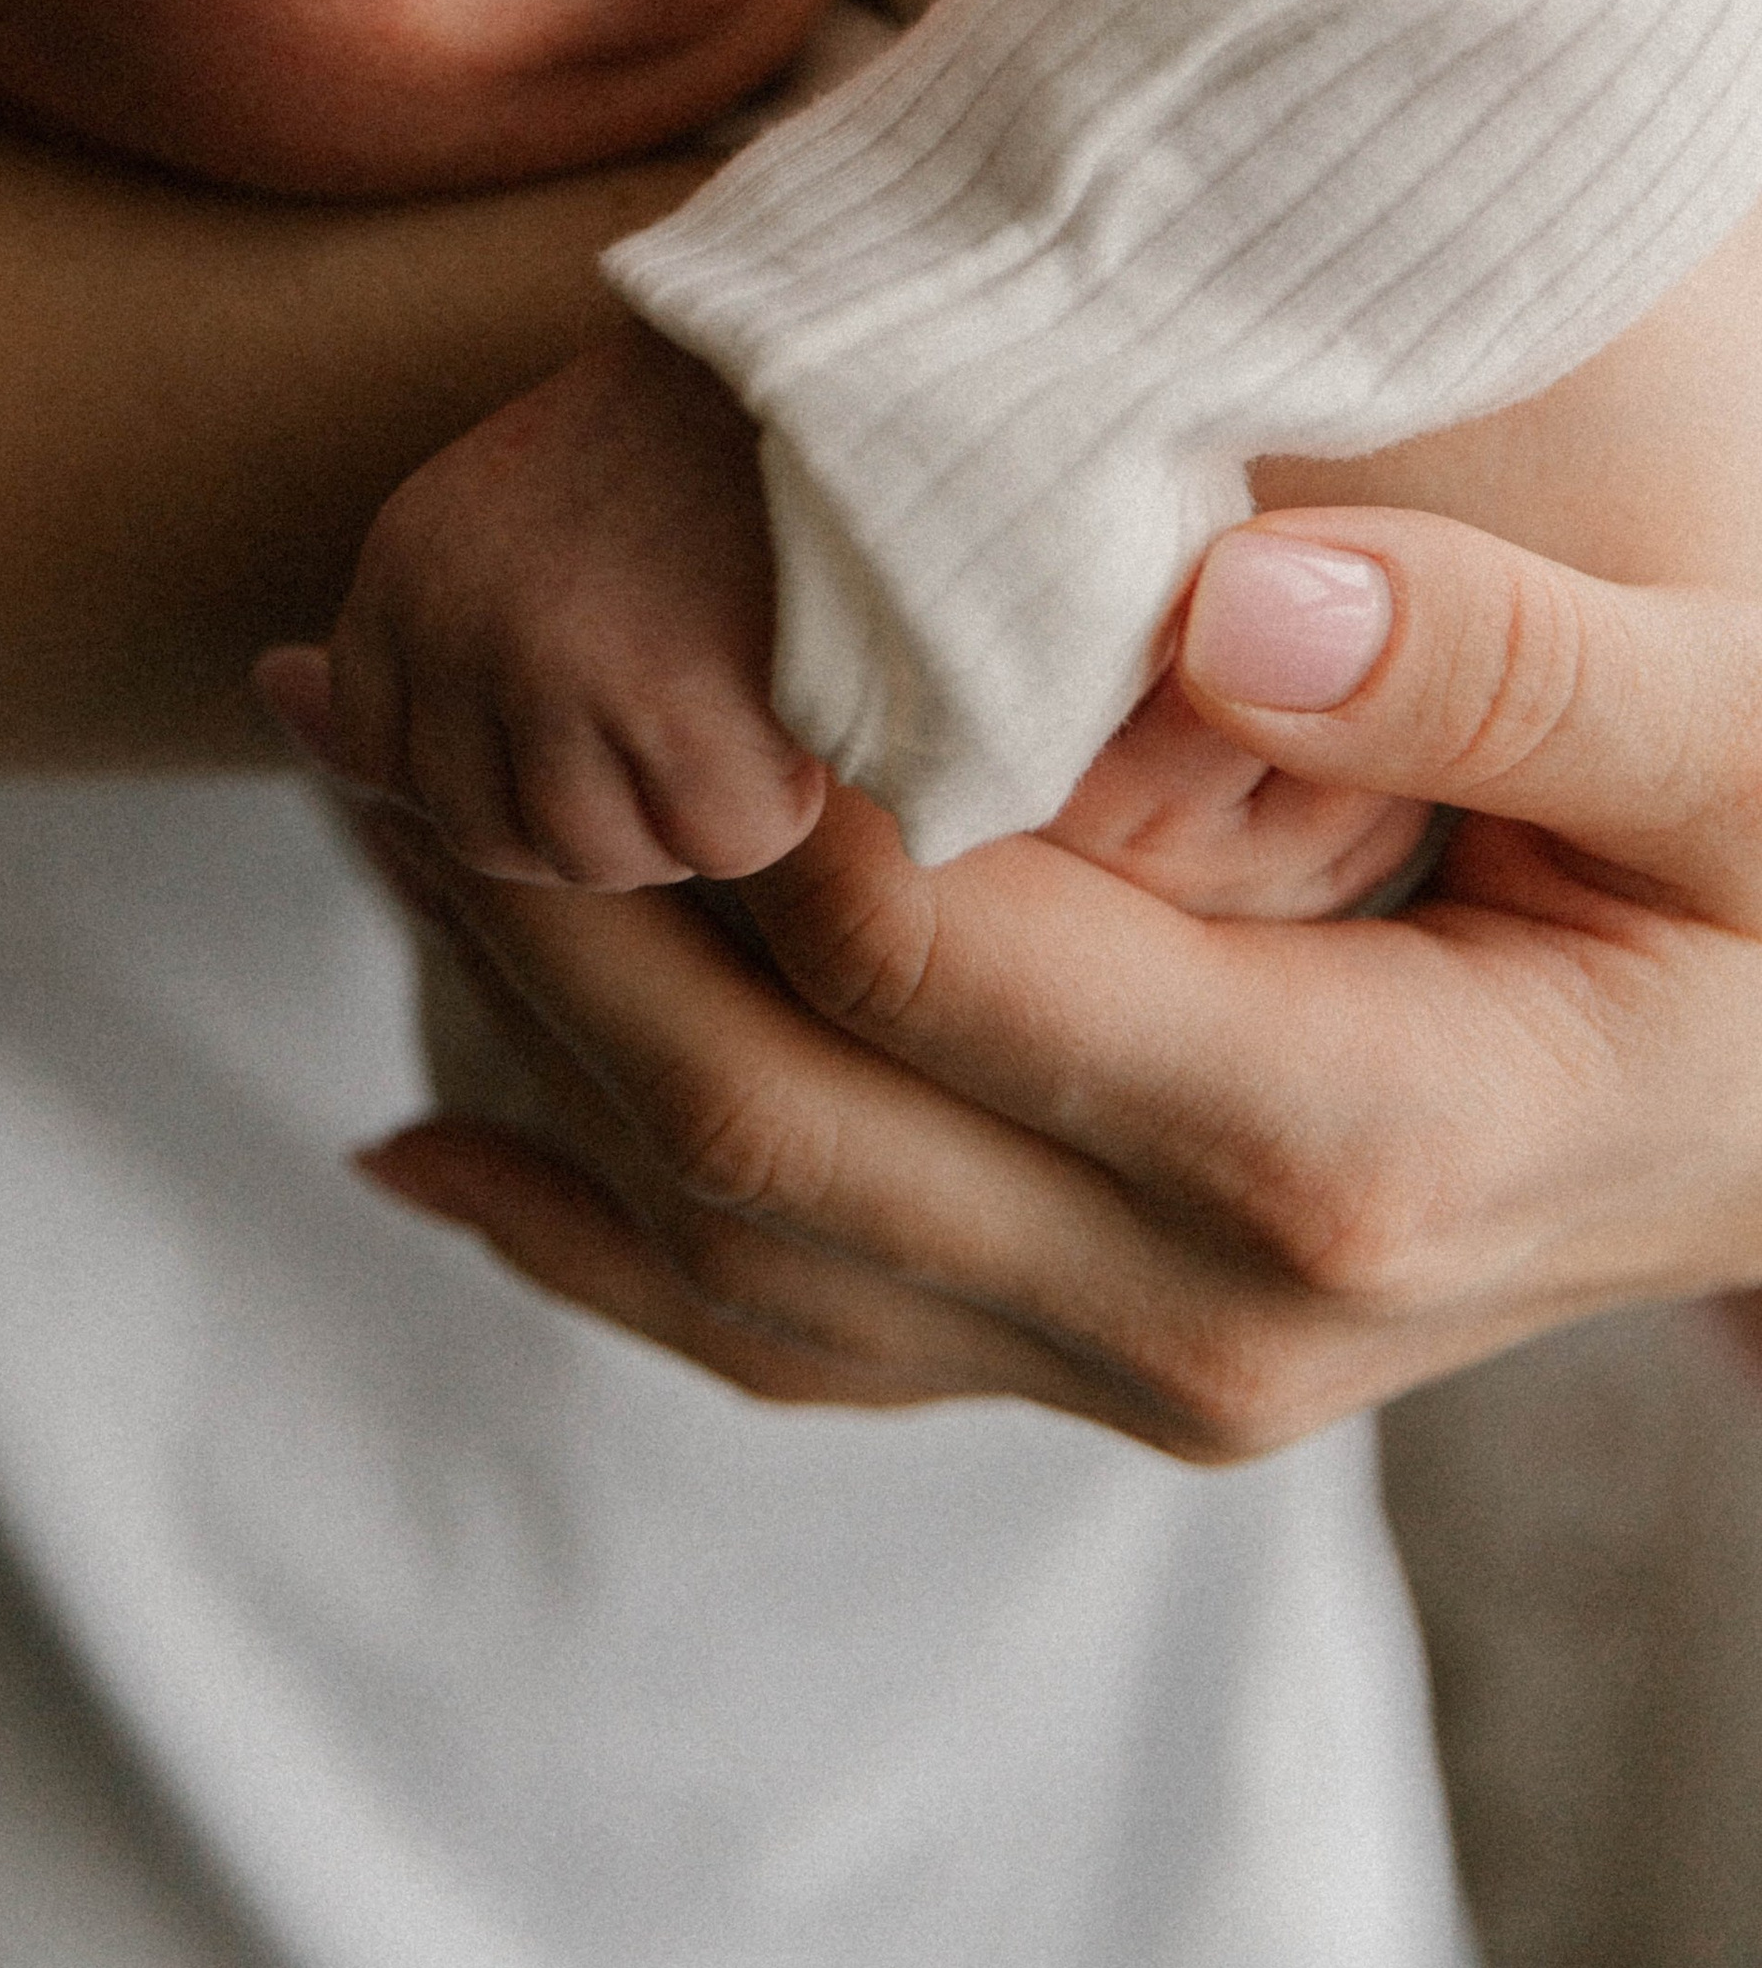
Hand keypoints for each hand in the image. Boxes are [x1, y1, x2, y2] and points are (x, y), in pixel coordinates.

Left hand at [262, 321, 825, 888]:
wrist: (828, 346)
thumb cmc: (699, 435)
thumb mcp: (518, 506)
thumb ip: (420, 622)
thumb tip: (269, 691)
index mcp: (403, 564)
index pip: (387, 766)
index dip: (506, 772)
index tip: (603, 719)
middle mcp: (449, 618)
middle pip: (490, 837)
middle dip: (601, 812)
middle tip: (696, 716)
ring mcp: (546, 663)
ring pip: (596, 856)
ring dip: (687, 815)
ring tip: (747, 703)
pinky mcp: (663, 698)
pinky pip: (716, 841)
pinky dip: (776, 800)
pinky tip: (799, 708)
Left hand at [349, 509, 1761, 1448]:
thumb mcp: (1741, 752)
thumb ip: (1503, 675)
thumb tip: (1226, 596)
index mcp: (1350, 1148)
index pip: (931, 964)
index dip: (721, 790)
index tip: (565, 605)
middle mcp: (1214, 1320)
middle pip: (769, 1120)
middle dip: (532, 895)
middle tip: (346, 680)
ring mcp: (1144, 1371)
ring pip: (735, 1251)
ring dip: (513, 1026)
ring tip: (348, 798)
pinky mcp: (1100, 1360)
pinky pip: (790, 1342)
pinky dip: (588, 1247)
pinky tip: (427, 1138)